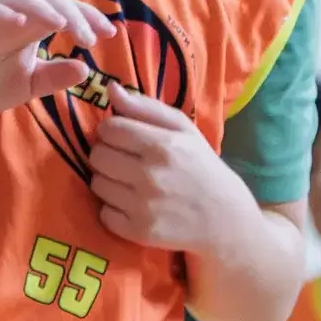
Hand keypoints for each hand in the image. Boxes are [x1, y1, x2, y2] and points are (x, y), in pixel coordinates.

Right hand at [0, 0, 111, 115]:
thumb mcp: (26, 86)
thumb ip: (53, 77)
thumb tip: (84, 69)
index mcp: (31, 29)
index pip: (64, 12)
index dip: (88, 18)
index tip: (109, 35)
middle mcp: (13, 19)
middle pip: (48, 0)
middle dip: (74, 15)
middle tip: (90, 39)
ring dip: (43, 9)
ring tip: (61, 25)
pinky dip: (1, 14)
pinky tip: (19, 23)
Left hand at [87, 87, 251, 251]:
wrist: (224, 219)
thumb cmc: (201, 166)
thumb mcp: (183, 130)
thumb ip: (145, 107)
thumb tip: (110, 89)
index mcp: (162, 146)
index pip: (109, 129)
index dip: (112, 131)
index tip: (123, 137)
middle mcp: (150, 176)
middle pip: (97, 156)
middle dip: (107, 154)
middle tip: (125, 160)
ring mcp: (143, 207)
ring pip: (96, 184)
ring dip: (108, 181)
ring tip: (130, 182)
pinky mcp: (138, 232)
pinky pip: (103, 213)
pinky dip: (113, 209)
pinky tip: (132, 204)